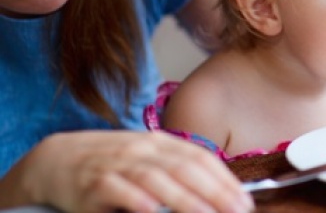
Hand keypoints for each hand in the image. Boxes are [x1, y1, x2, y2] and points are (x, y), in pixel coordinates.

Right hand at [0, 131, 253, 212]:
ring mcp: (117, 164)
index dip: (224, 179)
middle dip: (214, 191)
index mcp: (159, 142)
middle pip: (184, 168)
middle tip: (237, 212)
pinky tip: (153, 211)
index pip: (199, 157)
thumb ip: (177, 170)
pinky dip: (137, 200)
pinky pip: (117, 190)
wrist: (57, 159)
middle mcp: (141, 149)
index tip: (244, 201)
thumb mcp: (147, 158)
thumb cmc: (112, 163)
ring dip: (184, 199)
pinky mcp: (92, 184)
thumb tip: (217, 192)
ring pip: (155, 179)